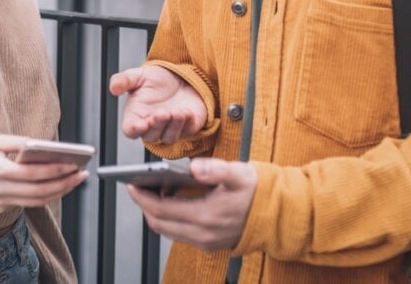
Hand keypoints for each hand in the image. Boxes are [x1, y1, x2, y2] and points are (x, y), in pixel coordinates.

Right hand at [0, 134, 87, 211]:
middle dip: (64, 184)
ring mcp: (0, 202)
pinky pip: (29, 203)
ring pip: (37, 202)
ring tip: (74, 180)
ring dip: (59, 192)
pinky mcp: (2, 207)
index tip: (72, 165)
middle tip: (81, 174)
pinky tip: (58, 185)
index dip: (54, 170)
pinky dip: (46, 195)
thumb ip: (21, 143)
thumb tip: (45, 146)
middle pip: (38, 192)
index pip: (32, 174)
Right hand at [109, 65, 206, 143]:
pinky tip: (186, 112)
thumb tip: (113, 87)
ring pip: (168, 137)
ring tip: (176, 112)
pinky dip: (186, 123)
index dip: (135, 129)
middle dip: (157, 125)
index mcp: (136, 116)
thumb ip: (124, 80)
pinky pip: (186, 131)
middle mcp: (152, 125)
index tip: (141, 124)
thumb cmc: (157, 80)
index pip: (131, 130)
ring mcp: (169, 129)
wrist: (180, 76)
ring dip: (172, 127)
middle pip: (150, 136)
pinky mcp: (186, 128)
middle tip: (161, 113)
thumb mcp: (139, 75)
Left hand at [127, 158, 256, 250]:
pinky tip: (172, 201)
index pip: (160, 210)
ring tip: (153, 192)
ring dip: (156, 213)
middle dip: (144, 206)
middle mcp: (203, 234)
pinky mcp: (210, 244)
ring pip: (168, 230)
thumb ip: (215, 169)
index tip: (131, 184)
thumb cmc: (258, 191)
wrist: (278, 214)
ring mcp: (206, 242)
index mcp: (206, 216)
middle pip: (159, 224)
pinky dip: (171, 218)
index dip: (142, 198)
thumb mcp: (238, 173)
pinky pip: (180, 233)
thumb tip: (194, 166)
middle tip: (138, 187)